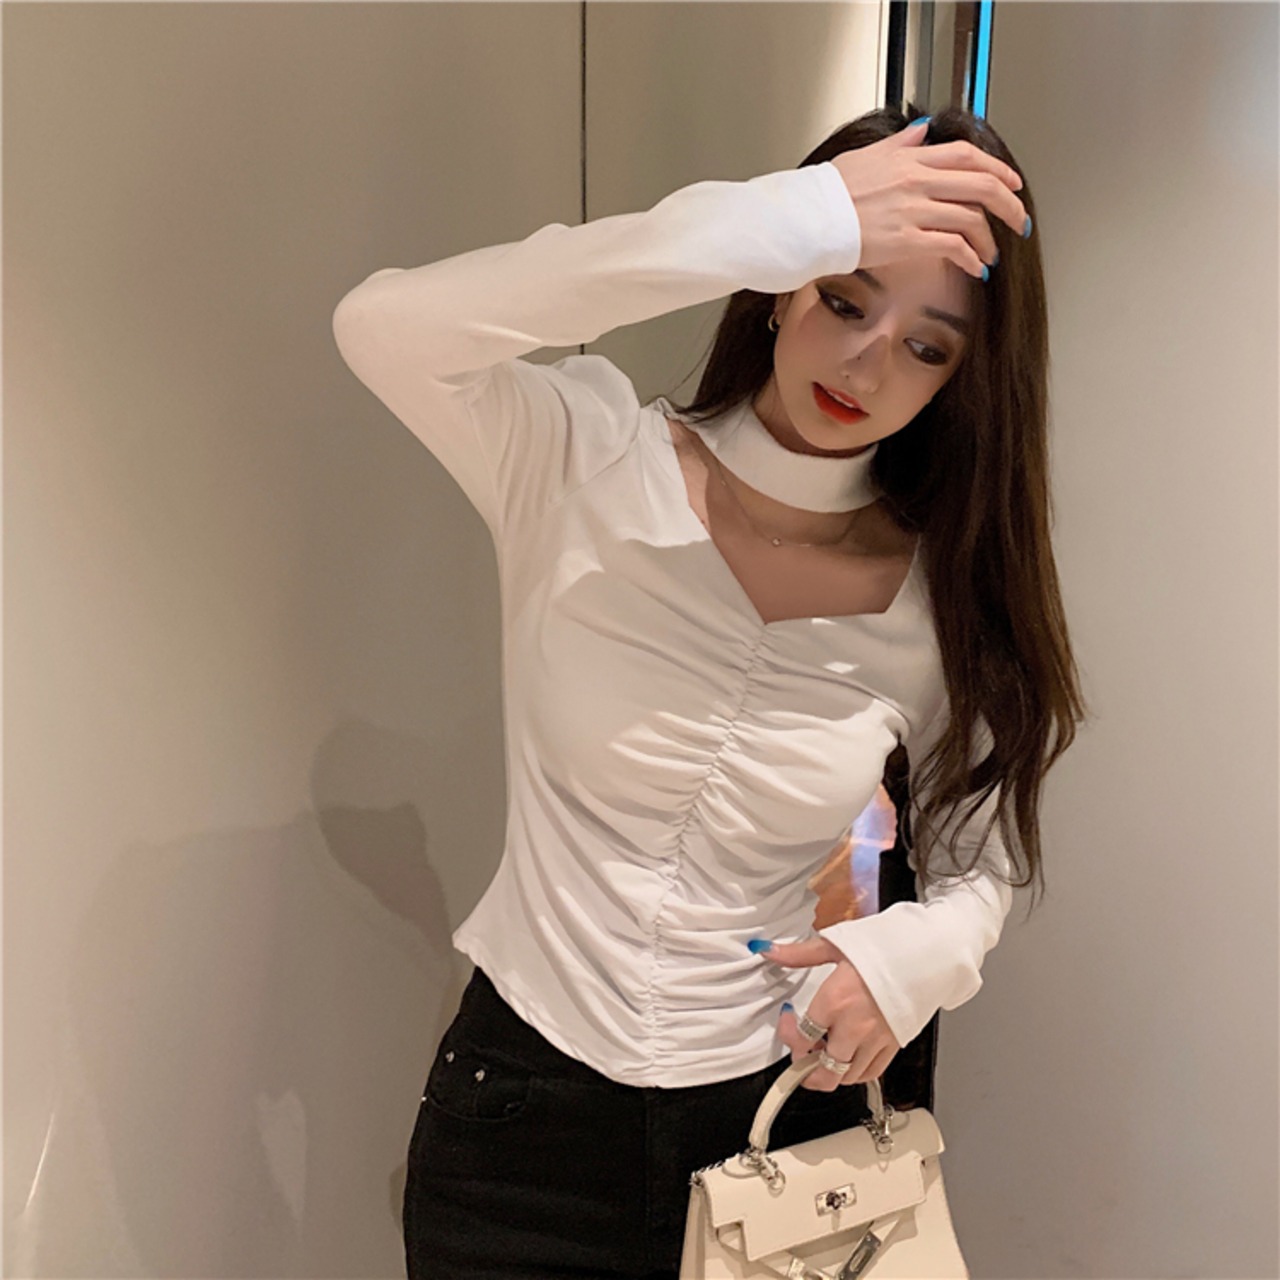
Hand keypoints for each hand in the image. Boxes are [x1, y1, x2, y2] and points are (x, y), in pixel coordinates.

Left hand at [756, 936, 901, 1091]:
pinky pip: (871, 1073)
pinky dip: (855, 1073)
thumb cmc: (884, 946)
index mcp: (835, 1001)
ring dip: (829, 1072)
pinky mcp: (894, 1044)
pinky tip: (848, 1058)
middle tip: (801, 1054)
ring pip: (846, 1077)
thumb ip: (799, 954)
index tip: (788, 1021)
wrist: (926, 952)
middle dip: (805, 1067)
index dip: (788, 1035)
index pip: (802, 1036)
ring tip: (823, 1055)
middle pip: (823, 1069)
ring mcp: (876, 1039)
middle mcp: (854, 1026)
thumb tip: (768, 950)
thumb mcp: (835, 944)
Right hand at [830, 119, 1028, 279]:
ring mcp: (914, 211)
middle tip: (1018, 220)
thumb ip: (900, 145)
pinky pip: (952, 247)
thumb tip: (922, 132)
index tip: (1011, 184)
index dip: (997, 170)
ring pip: (971, 219)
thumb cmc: (828, 193)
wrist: (808, 219)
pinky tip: (974, 268)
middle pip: (981, 186)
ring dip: (989, 239)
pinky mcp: (906, 241)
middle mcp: (917, 181)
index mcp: (910, 160)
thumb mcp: (866, 156)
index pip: (968, 157)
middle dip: (1009, 205)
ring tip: (991, 254)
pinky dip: (970, 258)